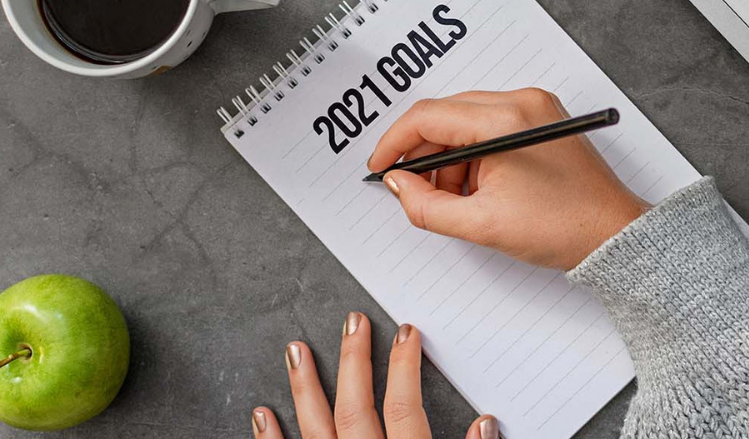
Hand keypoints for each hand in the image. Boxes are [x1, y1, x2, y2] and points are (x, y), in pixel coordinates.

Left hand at [251, 313, 496, 438]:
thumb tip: (487, 422)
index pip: (404, 408)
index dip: (406, 367)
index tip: (407, 333)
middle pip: (355, 408)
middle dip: (353, 360)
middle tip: (352, 321)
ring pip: (316, 429)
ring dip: (305, 387)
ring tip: (295, 350)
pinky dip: (270, 437)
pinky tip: (261, 413)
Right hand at [367, 88, 647, 270]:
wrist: (615, 235)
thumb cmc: (564, 228)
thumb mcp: (482, 225)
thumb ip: (427, 205)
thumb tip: (398, 185)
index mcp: (506, 119)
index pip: (429, 115)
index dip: (395, 142)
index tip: (380, 167)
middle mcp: (522, 101)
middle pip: (446, 115)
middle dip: (424, 155)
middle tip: (415, 191)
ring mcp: (534, 108)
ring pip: (465, 122)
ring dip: (449, 159)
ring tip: (457, 200)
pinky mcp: (542, 120)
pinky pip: (489, 128)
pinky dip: (473, 156)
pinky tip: (477, 189)